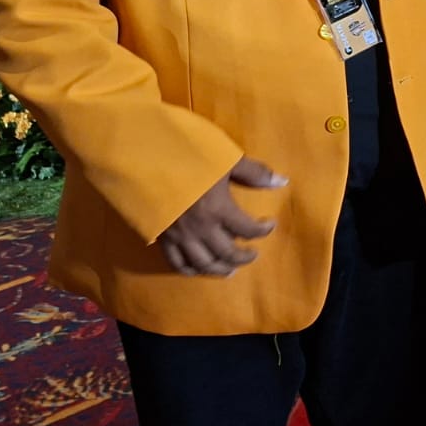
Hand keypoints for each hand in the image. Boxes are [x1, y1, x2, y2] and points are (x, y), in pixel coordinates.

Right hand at [158, 155, 285, 276]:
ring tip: (231, 270)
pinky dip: (190, 270)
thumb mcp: (225, 159)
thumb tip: (282, 182)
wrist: (143, 160)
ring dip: (220, 269)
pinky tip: (198, 269)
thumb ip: (255, 173)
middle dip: (244, 257)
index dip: (263, 230)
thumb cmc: (188, 155)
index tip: (269, 225)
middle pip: (227, 253)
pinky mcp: (161, 238)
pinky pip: (177, 262)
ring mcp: (180, 236)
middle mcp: (201, 229)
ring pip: (204, 264)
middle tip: (253, 255)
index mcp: (219, 209)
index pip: (248, 230)